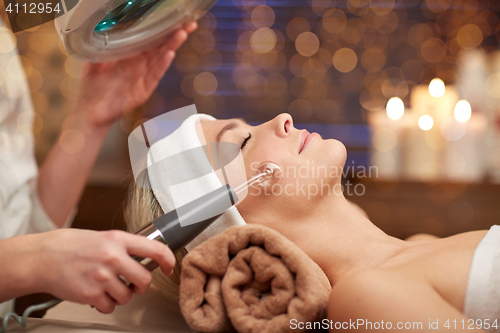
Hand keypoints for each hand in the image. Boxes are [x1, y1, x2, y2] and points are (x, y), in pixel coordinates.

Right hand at [31, 229, 175, 312]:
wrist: (41, 258)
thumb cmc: (69, 245)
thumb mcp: (102, 237)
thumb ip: (123, 246)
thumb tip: (145, 257)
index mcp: (118, 239)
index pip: (155, 249)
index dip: (168, 260)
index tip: (169, 267)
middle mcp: (113, 257)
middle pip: (145, 280)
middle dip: (141, 286)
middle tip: (133, 284)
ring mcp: (102, 277)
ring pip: (128, 296)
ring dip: (121, 295)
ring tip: (108, 287)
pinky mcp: (91, 294)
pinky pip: (110, 307)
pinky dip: (106, 304)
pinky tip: (97, 294)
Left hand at [73, 22, 197, 128]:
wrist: (89, 112)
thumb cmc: (92, 89)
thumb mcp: (93, 62)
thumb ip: (100, 46)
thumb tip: (103, 27)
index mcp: (129, 56)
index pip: (148, 40)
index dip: (160, 29)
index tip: (173, 19)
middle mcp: (139, 66)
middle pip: (160, 47)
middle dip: (175, 35)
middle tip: (188, 23)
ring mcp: (143, 78)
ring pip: (160, 59)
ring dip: (171, 46)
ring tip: (181, 34)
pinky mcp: (143, 90)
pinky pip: (155, 75)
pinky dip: (162, 64)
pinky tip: (169, 54)